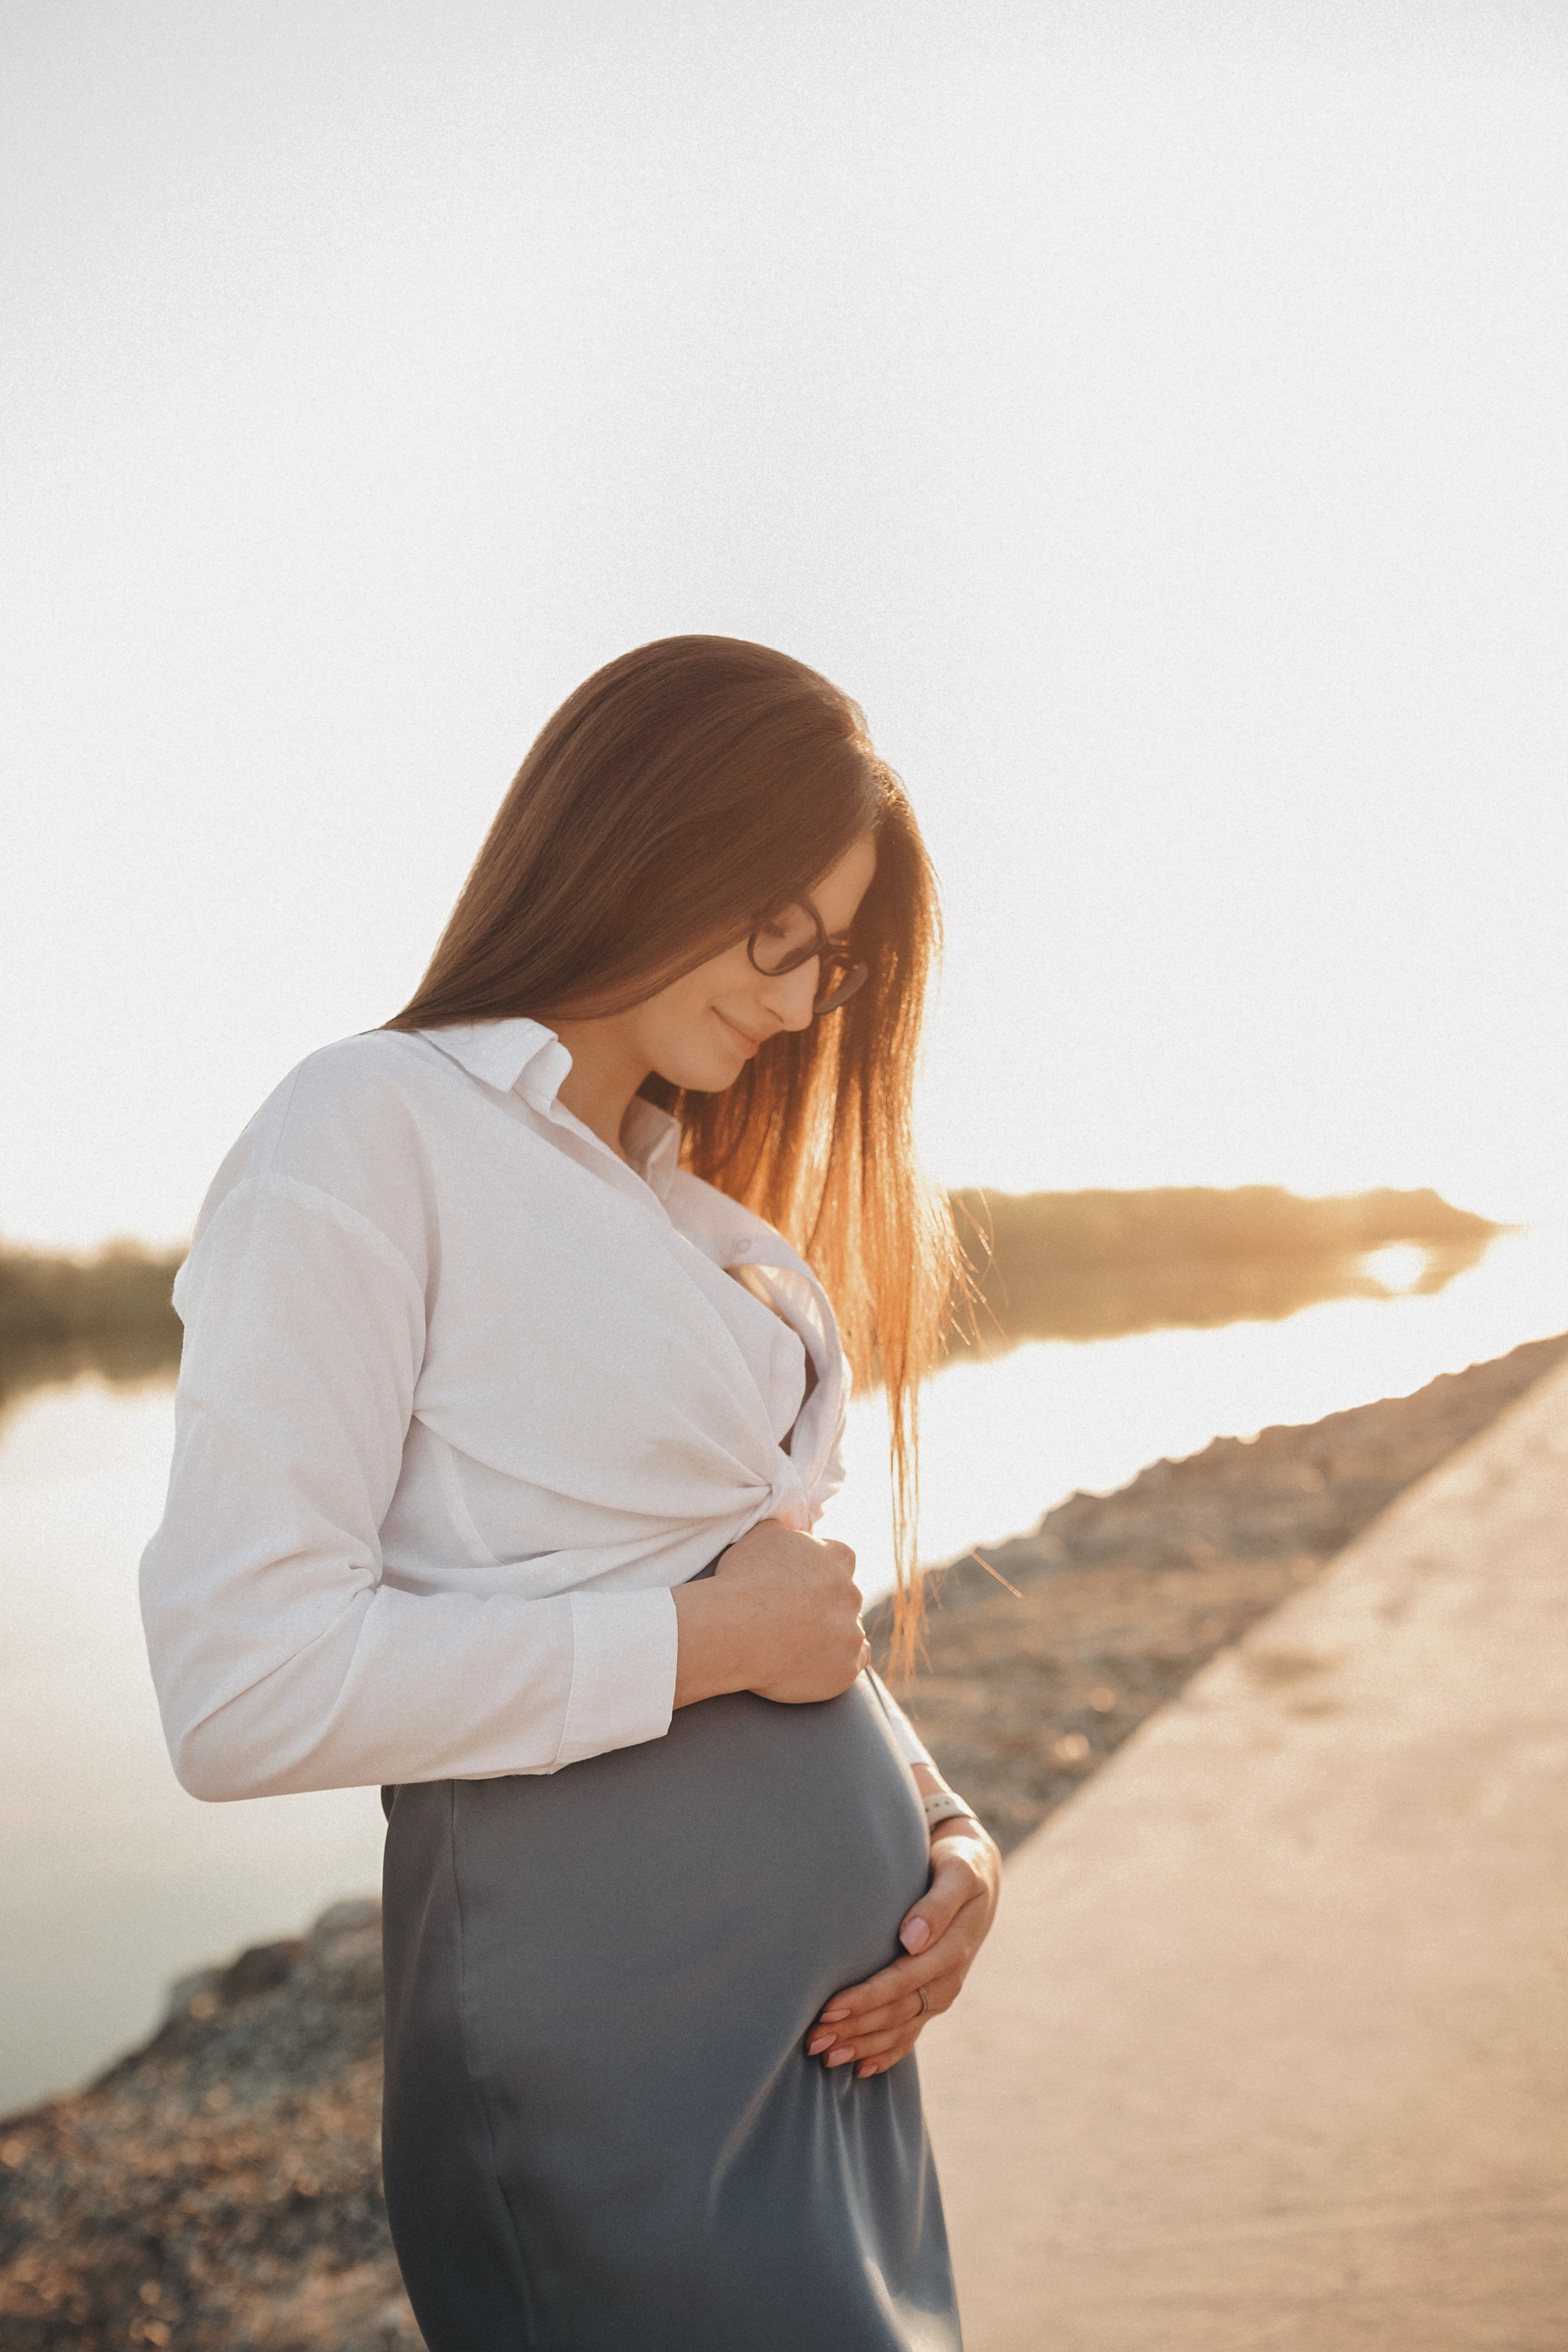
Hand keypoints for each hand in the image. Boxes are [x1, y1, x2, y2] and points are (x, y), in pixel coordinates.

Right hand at [672, 1521, 868, 1708]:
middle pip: (844, 1599)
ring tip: (798, 1645)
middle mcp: (852, 1594)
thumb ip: (786, 1530)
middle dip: (825, 1606)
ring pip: (850, 1633)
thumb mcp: (762, 1535)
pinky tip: (813, 1665)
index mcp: (838, 1558)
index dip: (818, 1573)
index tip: (798, 1585)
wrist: (734, 1629)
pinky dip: (835, 1665)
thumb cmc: (743, 1579)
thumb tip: (790, 1529)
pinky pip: (850, 1665)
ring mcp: (851, 1633)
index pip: (839, 1560)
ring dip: (832, 1637)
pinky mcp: (846, 1669)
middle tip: (793, 1618)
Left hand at [805, 1820, 1000, 2078]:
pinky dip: (887, 2053)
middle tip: (812, 2040)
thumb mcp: (957, 1873)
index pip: (903, 1981)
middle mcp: (948, 1979)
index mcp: (953, 1949)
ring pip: (900, 2028)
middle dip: (854, 2028)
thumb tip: (912, 1938)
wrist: (977, 1875)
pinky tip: (861, 2069)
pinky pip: (912, 2033)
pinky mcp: (933, 1997)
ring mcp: (941, 1992)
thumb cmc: (960, 1865)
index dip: (866, 1997)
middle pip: (896, 2011)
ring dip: (863, 2046)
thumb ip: (937, 1904)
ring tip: (825, 2057)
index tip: (829, 2007)